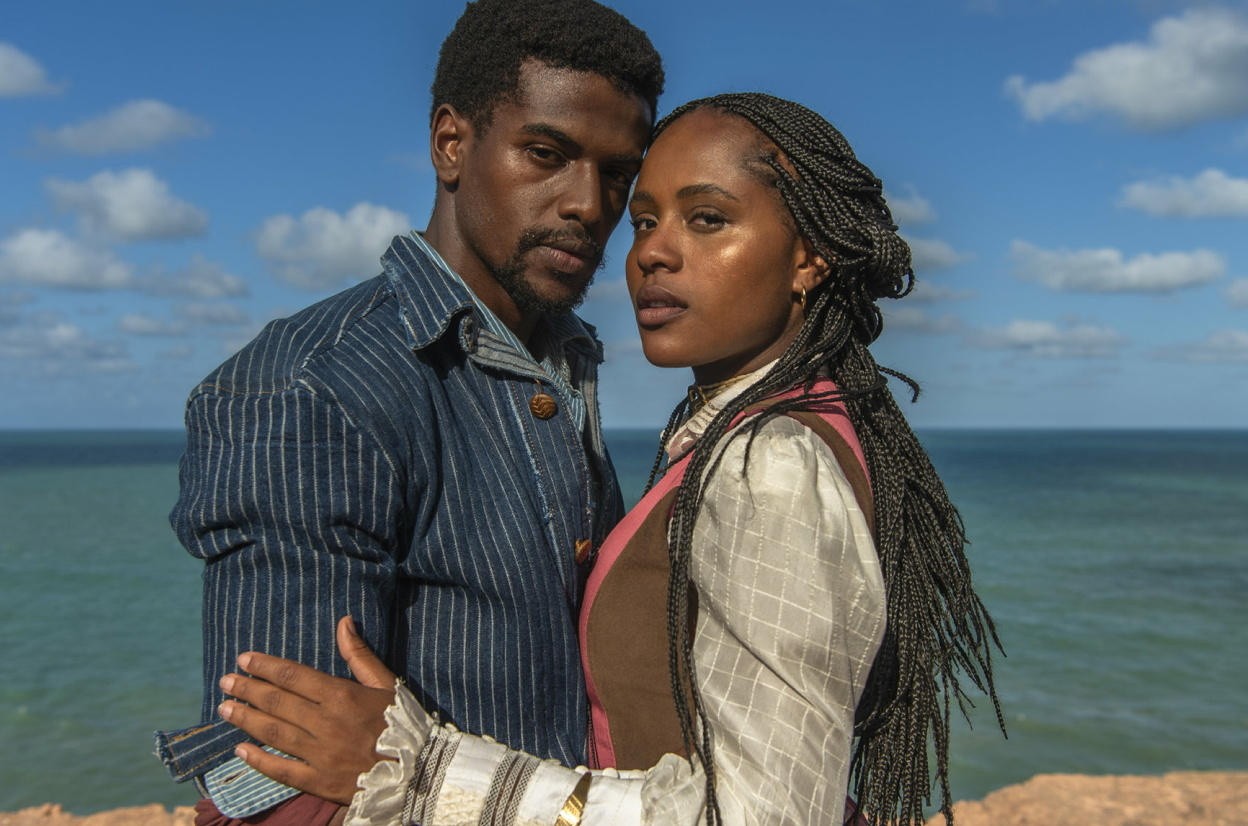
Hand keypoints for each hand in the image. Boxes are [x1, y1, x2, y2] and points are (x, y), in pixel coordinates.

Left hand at [219, 616, 397, 803]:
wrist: (420, 770)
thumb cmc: (403, 722)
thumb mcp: (386, 682)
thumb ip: (359, 654)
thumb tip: (343, 621)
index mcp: (342, 696)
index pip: (293, 676)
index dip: (265, 666)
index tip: (243, 659)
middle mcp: (326, 723)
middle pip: (277, 702)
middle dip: (247, 689)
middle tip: (225, 681)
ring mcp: (320, 754)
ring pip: (274, 733)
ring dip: (246, 719)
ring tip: (224, 709)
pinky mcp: (319, 781)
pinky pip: (282, 770)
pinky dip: (258, 760)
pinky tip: (240, 750)